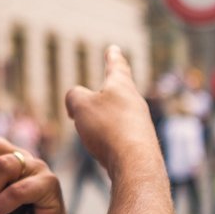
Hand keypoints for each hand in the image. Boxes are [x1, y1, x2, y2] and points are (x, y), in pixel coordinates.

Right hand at [65, 46, 161, 181]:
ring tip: (93, 124)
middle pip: (122, 90)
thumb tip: (76, 100)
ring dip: (106, 116)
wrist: (135, 164)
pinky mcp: (140, 144)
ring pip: (120, 114)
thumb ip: (74, 95)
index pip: (117, 66)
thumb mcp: (80, 105)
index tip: (114, 49)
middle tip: (111, 78)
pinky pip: (121, 134)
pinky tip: (102, 148)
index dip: (113, 57)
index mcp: (121, 87)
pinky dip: (109, 135)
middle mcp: (135, 103)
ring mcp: (140, 124)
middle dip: (111, 87)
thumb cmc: (107, 129)